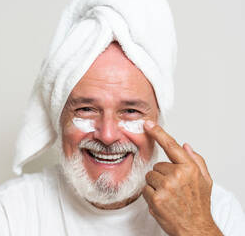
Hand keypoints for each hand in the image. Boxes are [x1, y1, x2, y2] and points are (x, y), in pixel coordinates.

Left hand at [142, 120, 222, 235]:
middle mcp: (177, 175)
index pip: (171, 145)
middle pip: (157, 166)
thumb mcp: (205, 181)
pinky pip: (145, 190)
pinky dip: (150, 196)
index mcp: (189, 168)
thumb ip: (196, 161)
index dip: (158, 133)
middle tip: (173, 188)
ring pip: (149, 177)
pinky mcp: (156, 198)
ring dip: (155, 186)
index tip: (148, 124)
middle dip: (162, 175)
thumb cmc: (199, 205)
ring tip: (168, 196)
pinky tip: (161, 202)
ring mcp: (166, 187)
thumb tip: (185, 145)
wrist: (195, 229)